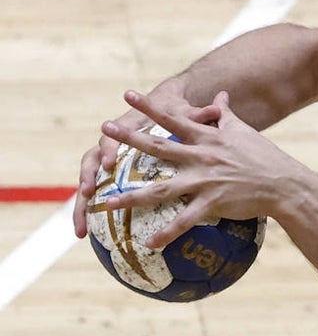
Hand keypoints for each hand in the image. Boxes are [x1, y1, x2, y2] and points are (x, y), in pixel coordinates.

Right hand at [72, 84, 197, 237]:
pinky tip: (83, 234)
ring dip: (81, 205)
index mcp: (127, 127)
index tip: (110, 163)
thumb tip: (220, 104)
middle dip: (88, 178)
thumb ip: (200, 114)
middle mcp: (112, 144)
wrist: (162, 101)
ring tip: (80, 228)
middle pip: (92, 162)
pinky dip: (86, 213)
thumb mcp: (186, 112)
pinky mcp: (106, 175)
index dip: (109, 149)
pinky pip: (94, 196)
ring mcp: (106, 160)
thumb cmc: (176, 110)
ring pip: (88, 182)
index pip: (113, 138)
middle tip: (88, 194)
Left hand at [98, 89, 309, 247]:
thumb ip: (226, 114)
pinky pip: (184, 221)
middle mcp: (201, 156)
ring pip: (160, 189)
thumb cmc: (264, 155)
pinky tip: (149, 244)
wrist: (283, 183)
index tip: (127, 95)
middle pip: (158, 147)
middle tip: (104, 128)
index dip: (150, 107)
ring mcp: (205, 180)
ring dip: (131, 196)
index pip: (173, 119)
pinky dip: (167, 233)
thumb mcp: (244, 130)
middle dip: (129, 137)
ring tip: (106, 202)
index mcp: (208, 138)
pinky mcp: (212, 203)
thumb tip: (220, 95)